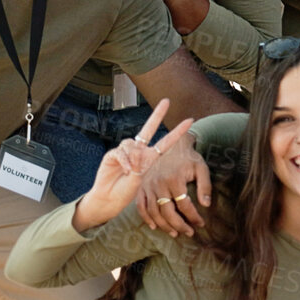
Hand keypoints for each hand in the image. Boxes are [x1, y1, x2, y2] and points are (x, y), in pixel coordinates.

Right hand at [72, 100, 194, 231]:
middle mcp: (138, 151)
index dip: (177, 132)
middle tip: (166, 101)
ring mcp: (125, 152)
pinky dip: (124, 161)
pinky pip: (121, 152)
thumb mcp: (139, 180)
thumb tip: (135, 152)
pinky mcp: (113, 154)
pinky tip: (126, 170)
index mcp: (149, 158)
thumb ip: (140, 165)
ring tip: (131, 171)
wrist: (109, 199)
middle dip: (157, 114)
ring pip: (132, 144)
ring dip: (133, 158)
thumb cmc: (126, 192)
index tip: (190, 120)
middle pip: (149, 128)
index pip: (166, 142)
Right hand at [137, 126, 212, 236]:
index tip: (201, 224)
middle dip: (179, 225)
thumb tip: (206, 205)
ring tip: (175, 233)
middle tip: (189, 233)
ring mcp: (148, 186)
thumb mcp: (201, 168)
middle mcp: (159, 183)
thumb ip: (205, 186)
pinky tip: (155, 226)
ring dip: (164, 226)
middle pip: (167, 212)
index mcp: (174, 179)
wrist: (170, 145)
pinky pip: (141, 206)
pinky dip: (146, 218)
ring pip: (154, 212)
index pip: (184, 204)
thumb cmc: (188, 158)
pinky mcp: (142, 186)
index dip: (193, 217)